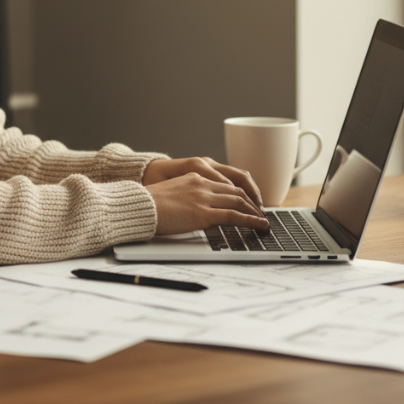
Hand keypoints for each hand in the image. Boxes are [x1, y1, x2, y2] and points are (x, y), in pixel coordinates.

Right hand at [142, 157, 268, 235]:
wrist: (139, 207)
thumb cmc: (149, 205)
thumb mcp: (172, 194)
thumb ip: (187, 198)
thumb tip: (195, 211)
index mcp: (194, 177)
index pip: (225, 184)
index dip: (240, 194)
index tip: (248, 204)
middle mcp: (202, 184)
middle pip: (236, 191)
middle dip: (252, 203)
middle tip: (260, 213)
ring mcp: (203, 197)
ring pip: (239, 202)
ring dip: (255, 212)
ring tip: (264, 221)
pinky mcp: (203, 213)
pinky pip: (234, 216)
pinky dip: (251, 221)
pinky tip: (260, 226)